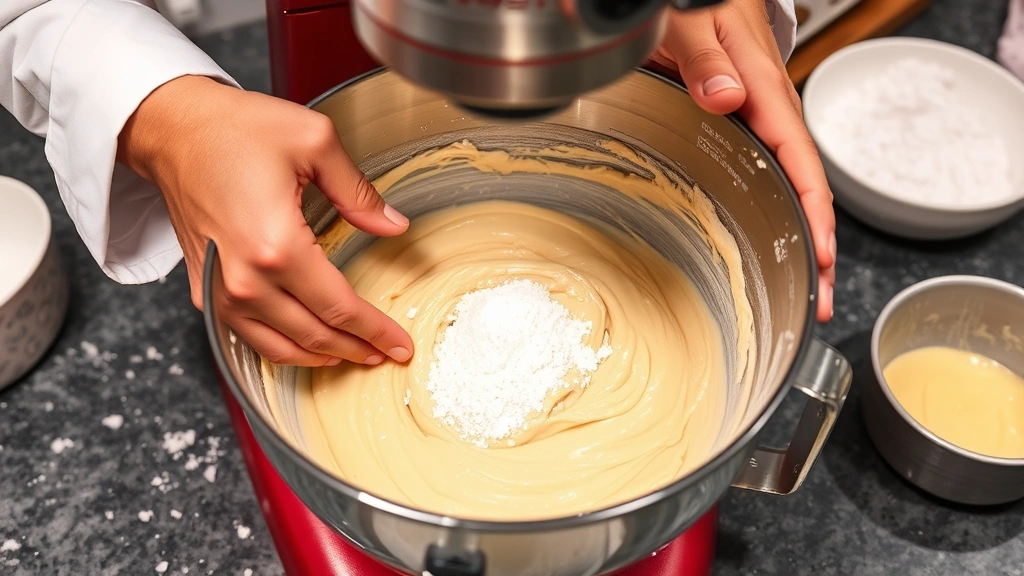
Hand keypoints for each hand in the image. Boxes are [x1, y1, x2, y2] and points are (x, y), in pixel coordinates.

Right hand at [117, 76, 414, 365]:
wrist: (173, 127)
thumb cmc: (234, 129)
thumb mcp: (314, 141)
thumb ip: (358, 192)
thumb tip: (393, 225)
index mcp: (277, 246)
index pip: (340, 308)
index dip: (375, 331)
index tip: (400, 345)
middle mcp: (244, 278)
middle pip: (314, 335)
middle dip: (355, 349)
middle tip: (384, 353)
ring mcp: (219, 288)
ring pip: (278, 348)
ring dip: (319, 357)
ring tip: (351, 354)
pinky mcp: (202, 287)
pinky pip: (246, 336)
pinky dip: (280, 348)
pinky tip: (304, 344)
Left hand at [649, 0, 836, 320]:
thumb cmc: (699, 6)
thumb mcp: (695, 24)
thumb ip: (706, 59)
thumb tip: (726, 97)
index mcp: (763, 94)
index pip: (798, 160)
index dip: (812, 212)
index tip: (821, 255)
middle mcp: (768, 115)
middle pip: (805, 189)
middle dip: (819, 248)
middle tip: (822, 303)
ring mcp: (759, 127)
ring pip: (789, 191)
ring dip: (802, 242)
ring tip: (809, 294)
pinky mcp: (743, 131)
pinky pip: (768, 180)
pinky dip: (778, 218)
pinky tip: (776, 248)